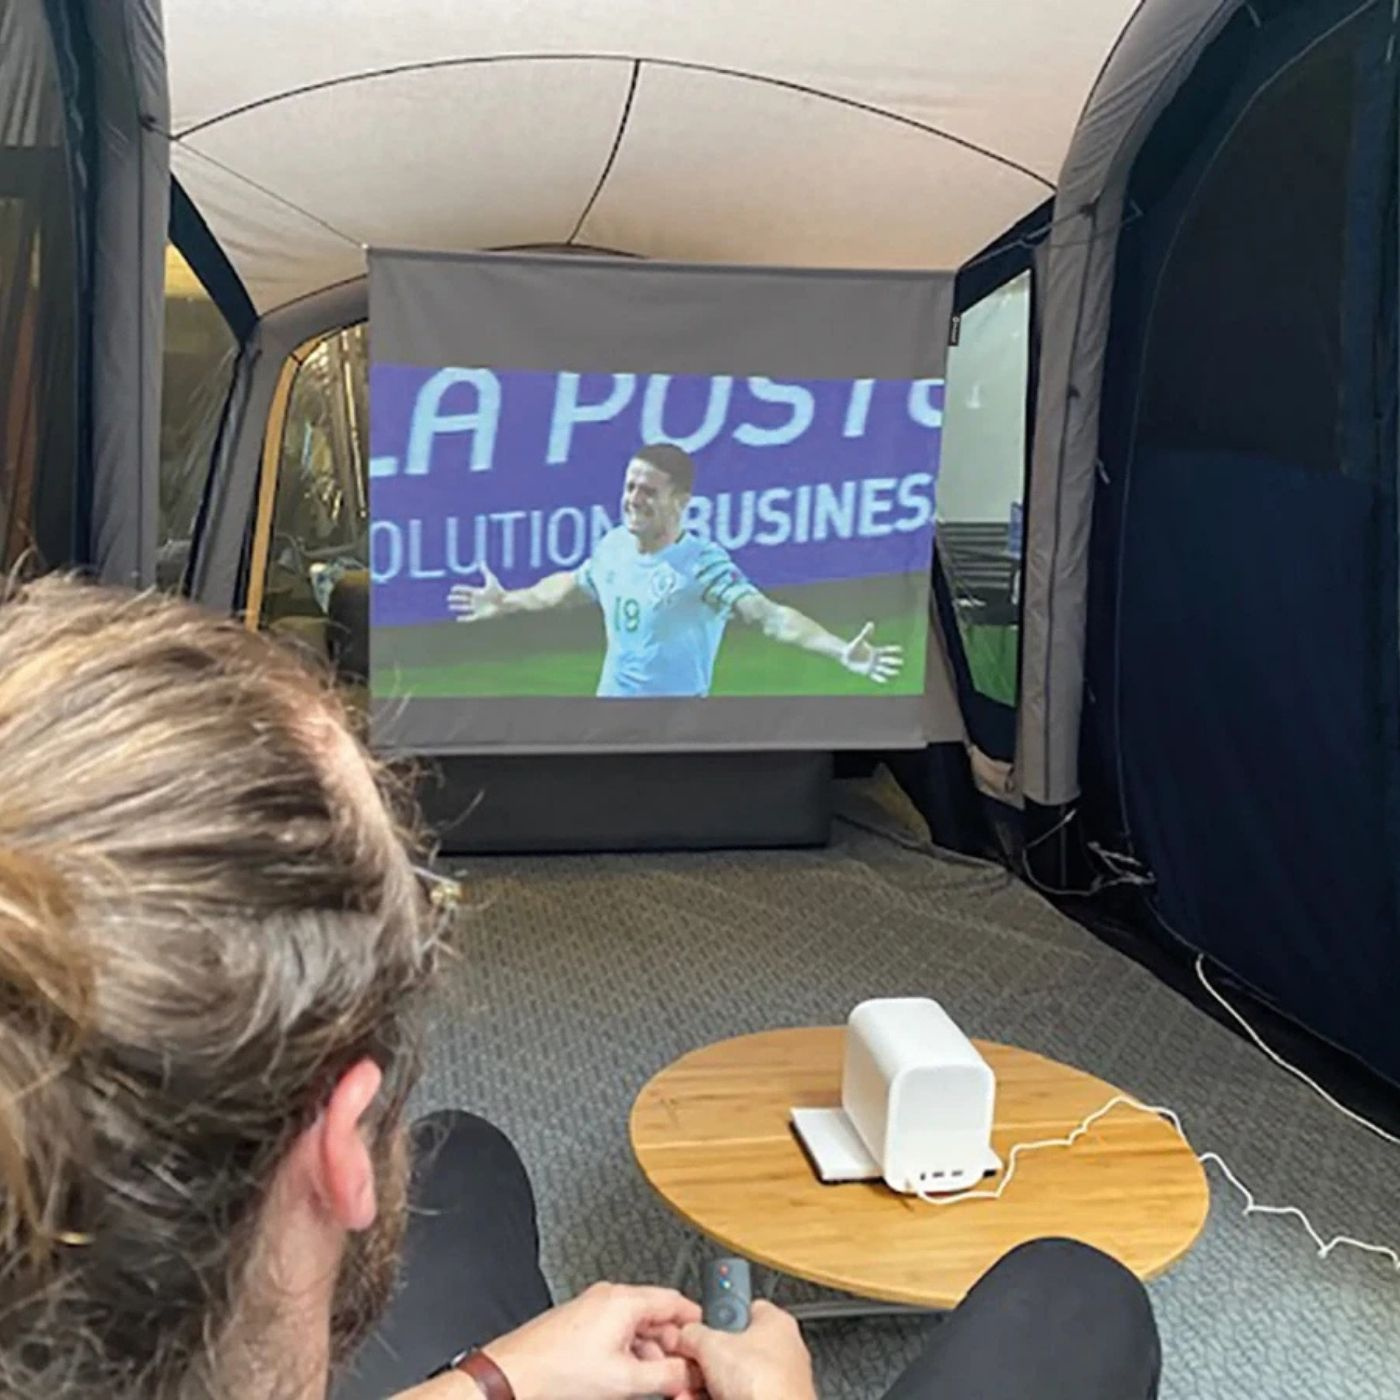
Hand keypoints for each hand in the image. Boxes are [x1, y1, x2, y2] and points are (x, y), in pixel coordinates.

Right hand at [446, 565, 505, 621]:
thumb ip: (485, 571)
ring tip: (450, 607)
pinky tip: (458, 618)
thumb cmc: (499, 591)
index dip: (459, 590)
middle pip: (463, 599)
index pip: (465, 590)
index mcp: (478, 592)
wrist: (505, 603)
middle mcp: (476, 600)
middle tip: (448, 598)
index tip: (452, 589)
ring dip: (457, 607)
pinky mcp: (480, 616)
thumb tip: (481, 561)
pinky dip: (464, 618)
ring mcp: (478, 608)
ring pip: (465, 608)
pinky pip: (470, 618)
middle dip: (456, 599)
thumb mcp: (491, 580)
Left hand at [483, 1281, 703, 1399]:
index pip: (675, 1301)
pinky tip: (629, 1375)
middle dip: (672, 1344)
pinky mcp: (581, 1322)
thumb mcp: (626, 1379)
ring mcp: (593, 1307)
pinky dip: (630, 1350)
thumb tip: (688, 1373)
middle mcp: (609, 1296)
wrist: (516, 1374)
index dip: (695, 1323)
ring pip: (636, 1325)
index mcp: (624, 1300)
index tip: (706, 1342)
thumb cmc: (559, 1370)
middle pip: (656, 1314)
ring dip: (650, 1351)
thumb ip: (666, 1375)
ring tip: (656, 1381)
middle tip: (683, 1370)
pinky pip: (617, 1330)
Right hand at [674, 1300, 817, 1399]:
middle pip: (730, 1351)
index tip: (695, 1328)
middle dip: (702, 1363)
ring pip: (729, 1382)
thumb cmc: (764, 1384)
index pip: (742, 1309)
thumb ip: (694, 1333)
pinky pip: (733, 1399)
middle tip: (685, 1367)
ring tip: (683, 1393)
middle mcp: (781, 1353)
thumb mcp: (712, 1345)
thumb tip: (685, 1333)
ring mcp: (776, 1386)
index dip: (715, 1318)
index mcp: (776, 1323)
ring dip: (701, 1388)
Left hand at [840, 622, 903, 683]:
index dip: (892, 650)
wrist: (847, 656)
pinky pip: (875, 675)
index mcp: (875, 651)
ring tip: (896, 672)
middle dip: (893, 661)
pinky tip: (884, 680)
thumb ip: (865, 633)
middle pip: (886, 660)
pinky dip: (879, 678)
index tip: (900, 649)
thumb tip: (870, 623)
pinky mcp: (867, 671)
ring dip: (889, 671)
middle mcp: (875, 659)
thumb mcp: (860, 640)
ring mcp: (872, 665)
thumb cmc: (854, 647)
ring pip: (883, 669)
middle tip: (901, 662)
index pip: (886, 650)